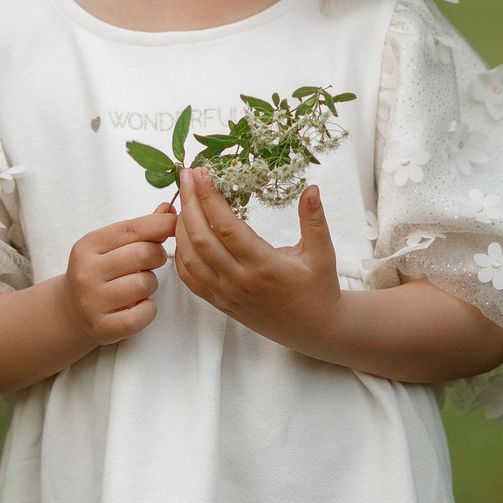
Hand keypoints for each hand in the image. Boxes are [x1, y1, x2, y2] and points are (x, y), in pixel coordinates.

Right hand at [62, 205, 176, 347]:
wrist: (70, 312)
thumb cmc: (98, 273)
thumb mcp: (110, 246)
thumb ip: (140, 228)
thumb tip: (169, 208)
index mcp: (89, 245)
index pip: (133, 228)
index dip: (161, 224)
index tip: (174, 225)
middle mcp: (87, 272)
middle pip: (144, 254)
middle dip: (157, 255)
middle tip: (153, 260)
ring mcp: (93, 301)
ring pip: (146, 284)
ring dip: (151, 284)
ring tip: (140, 285)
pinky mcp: (103, 327)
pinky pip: (144, 313)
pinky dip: (149, 309)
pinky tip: (138, 305)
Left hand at [173, 166, 343, 355]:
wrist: (312, 329)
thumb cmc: (318, 289)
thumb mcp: (322, 254)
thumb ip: (314, 220)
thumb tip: (311, 188)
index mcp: (263, 265)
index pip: (226, 226)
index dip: (209, 198)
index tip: (201, 174)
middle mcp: (239, 280)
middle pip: (201, 238)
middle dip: (189, 203)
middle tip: (186, 176)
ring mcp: (225, 294)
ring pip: (189, 258)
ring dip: (181, 227)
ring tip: (184, 200)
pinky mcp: (219, 302)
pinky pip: (189, 278)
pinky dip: (180, 254)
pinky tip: (183, 233)